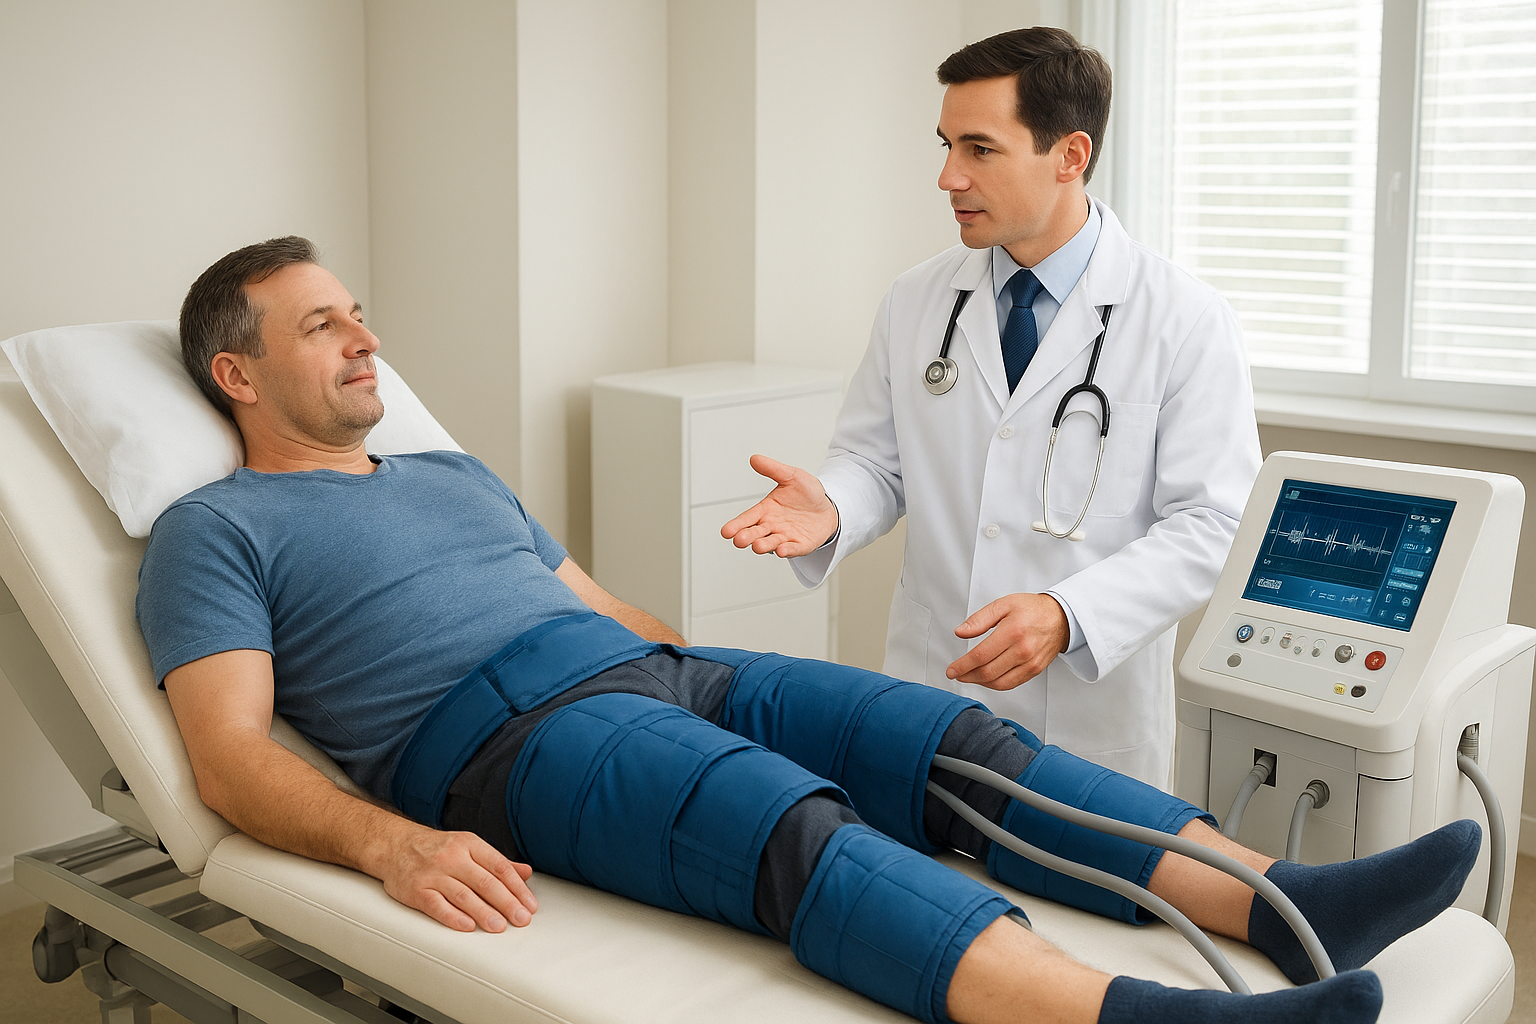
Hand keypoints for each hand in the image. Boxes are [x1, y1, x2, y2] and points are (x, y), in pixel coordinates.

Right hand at [377, 824, 538, 932]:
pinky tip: (468, 926)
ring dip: (484, 912)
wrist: (395, 845)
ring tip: (500, 926)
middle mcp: (452, 857)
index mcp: (469, 844)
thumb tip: (526, 873)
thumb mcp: (469, 847)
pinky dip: (453, 917)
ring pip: (463, 895)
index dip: (517, 888)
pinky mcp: (416, 890)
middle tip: (521, 919)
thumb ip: (497, 862)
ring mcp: (433, 874)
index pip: (499, 867)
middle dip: (506, 902)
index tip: (530, 905)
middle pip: (485, 882)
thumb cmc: (438, 849)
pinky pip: (436, 905)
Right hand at [720, 454, 838, 558]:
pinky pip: (793, 549)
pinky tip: (781, 550)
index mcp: (766, 510)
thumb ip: (773, 469)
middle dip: (746, 537)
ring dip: (764, 546)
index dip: (736, 525)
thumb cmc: (807, 493)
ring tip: (757, 546)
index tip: (726, 532)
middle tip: (739, 540)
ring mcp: (786, 537)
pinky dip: (787, 550)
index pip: (747, 518)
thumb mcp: (791, 476)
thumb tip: (754, 458)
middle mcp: (772, 525)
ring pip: (771, 543)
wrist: (829, 506)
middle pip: (755, 533)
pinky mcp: (801, 545)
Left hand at [946, 593, 1069, 690]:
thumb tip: (960, 632)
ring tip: (968, 677)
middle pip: (988, 672)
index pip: (981, 655)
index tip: (951, 670)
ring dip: (979, 683)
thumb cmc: (1032, 609)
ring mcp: (1030, 662)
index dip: (963, 665)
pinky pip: (1011, 684)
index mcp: (1012, 631)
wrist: (1060, 618)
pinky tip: (986, 679)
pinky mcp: (1035, 670)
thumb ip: (979, 619)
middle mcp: (1023, 650)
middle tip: (956, 674)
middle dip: (967, 676)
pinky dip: (995, 685)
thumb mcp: (1003, 604)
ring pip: (998, 682)